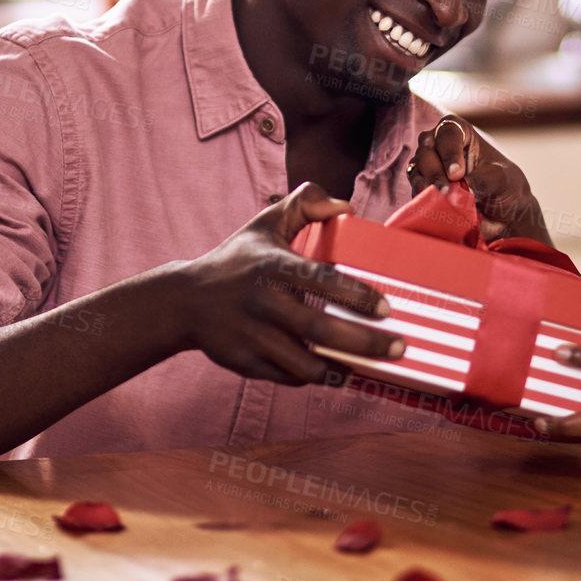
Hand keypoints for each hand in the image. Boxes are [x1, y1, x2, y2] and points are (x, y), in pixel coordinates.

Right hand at [166, 183, 405, 384]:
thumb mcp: (265, 224)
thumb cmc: (236, 260)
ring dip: (342, 368)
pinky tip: (333, 370)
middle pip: (321, 329)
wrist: (183, 302)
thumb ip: (305, 204)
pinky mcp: (244, 363)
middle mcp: (263, 303)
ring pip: (306, 364)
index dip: (357, 296)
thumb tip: (348, 207)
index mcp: (273, 266)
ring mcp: (252, 336)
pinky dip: (314, 377)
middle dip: (366, 343)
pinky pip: (288, 377)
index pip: (322, 281)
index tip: (386, 308)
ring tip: (369, 366)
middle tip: (398, 347)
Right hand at [408, 114, 550, 245]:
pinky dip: (422, 199)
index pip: (448, 133)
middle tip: (447, 191)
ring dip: (425, 186)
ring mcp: (429, 166)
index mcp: (461, 133)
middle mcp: (440, 145)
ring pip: (417, 170)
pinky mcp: (424, 187)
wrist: (503, 212)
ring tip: (440, 201)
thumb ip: (482, 180)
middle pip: (426, 150)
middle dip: (435, 172)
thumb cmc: (504, 186)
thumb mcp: (500, 180)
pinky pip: (415, 191)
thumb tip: (461, 190)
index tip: (457, 174)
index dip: (449, 152)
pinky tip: (432, 208)